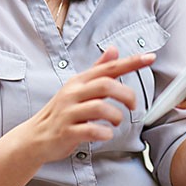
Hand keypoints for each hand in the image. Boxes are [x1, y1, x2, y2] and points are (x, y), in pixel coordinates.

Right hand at [21, 47, 155, 162]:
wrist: (36, 136)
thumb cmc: (62, 112)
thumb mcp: (78, 87)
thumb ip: (98, 70)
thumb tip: (114, 49)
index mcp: (79, 81)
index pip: (108, 67)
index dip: (130, 62)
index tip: (149, 58)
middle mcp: (73, 93)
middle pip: (106, 85)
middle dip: (126, 95)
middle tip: (133, 106)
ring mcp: (68, 112)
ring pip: (99, 107)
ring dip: (116, 116)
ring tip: (116, 122)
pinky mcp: (67, 131)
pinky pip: (90, 130)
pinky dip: (104, 133)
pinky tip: (105, 134)